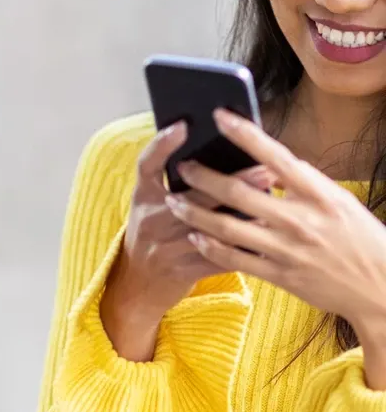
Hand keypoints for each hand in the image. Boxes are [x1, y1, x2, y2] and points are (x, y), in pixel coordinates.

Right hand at [100, 120, 276, 359]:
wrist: (136, 285)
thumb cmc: (151, 234)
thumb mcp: (150, 203)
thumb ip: (171, 180)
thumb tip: (214, 150)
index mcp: (143, 197)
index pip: (147, 164)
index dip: (162, 144)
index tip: (183, 126)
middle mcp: (151, 220)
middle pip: (193, 196)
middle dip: (233, 182)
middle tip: (265, 170)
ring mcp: (167, 247)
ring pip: (212, 229)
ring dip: (246, 216)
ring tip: (274, 204)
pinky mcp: (184, 271)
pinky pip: (219, 258)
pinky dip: (243, 248)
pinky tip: (267, 237)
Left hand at [165, 108, 385, 341]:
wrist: (379, 286)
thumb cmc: (358, 236)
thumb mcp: (337, 199)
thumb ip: (302, 181)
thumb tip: (268, 162)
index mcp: (317, 193)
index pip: (274, 155)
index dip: (244, 133)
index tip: (218, 116)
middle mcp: (299, 219)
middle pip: (238, 192)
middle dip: (204, 177)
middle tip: (184, 166)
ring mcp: (286, 249)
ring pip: (228, 228)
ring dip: (195, 213)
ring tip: (174, 201)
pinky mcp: (279, 275)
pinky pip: (235, 259)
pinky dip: (211, 247)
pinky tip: (196, 236)